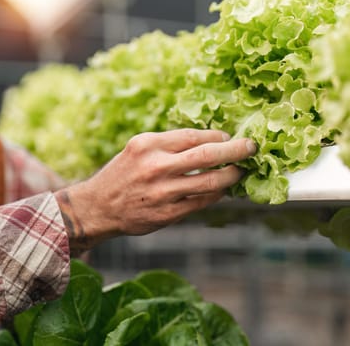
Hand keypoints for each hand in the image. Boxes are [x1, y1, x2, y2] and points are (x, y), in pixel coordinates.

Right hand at [55, 129, 256, 253]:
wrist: (99, 207)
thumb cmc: (121, 174)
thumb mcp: (138, 148)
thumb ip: (169, 144)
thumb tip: (207, 140)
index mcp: (149, 144)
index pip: (195, 135)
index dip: (218, 136)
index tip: (229, 138)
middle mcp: (157, 166)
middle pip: (209, 155)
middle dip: (237, 150)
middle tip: (250, 148)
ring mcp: (164, 192)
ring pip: (211, 181)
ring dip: (232, 175)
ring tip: (239, 172)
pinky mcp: (168, 213)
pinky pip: (203, 202)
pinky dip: (217, 194)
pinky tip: (222, 189)